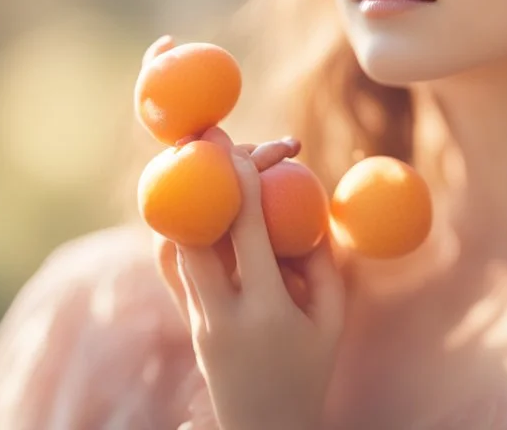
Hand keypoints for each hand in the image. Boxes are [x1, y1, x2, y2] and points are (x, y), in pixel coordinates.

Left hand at [177, 134, 345, 429]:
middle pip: (197, 231)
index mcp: (265, 311)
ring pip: (173, 244)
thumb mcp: (333, 317)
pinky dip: (181, 225)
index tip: (244, 149)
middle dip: (202, 179)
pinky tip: (201, 200)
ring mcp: (196, 318)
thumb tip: (308, 199)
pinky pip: (172, 262)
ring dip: (189, 198)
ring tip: (207, 160)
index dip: (242, 186)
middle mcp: (219, 313)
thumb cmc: (312, 369)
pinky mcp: (185, 319)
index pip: (246, 235)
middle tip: (215, 138)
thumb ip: (323, 258)